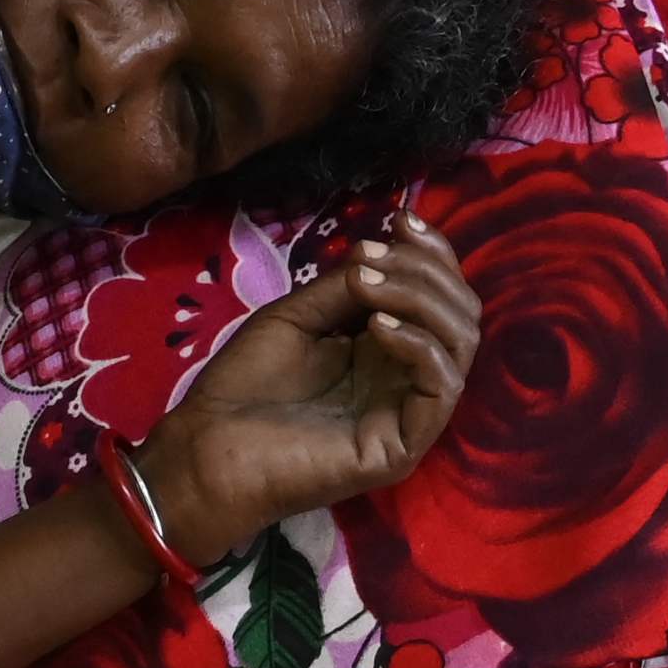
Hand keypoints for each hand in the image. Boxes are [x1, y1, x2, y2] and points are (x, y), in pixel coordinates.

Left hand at [137, 216, 480, 558]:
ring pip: (460, 344)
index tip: (402, 219)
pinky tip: (376, 326)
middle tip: (376, 255)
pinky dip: (419, 345)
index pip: (438, 294)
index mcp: (383, 347)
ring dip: (422, 299)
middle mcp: (404, 377)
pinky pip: (442, 387)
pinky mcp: (404, 445)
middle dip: (427, 271)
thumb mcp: (295, 315)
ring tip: (368, 286)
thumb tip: (384, 254)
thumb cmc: (244, 386)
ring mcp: (408, 412)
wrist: (207, 449)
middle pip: (459, 313)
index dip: (431, 253)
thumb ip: (344, 286)